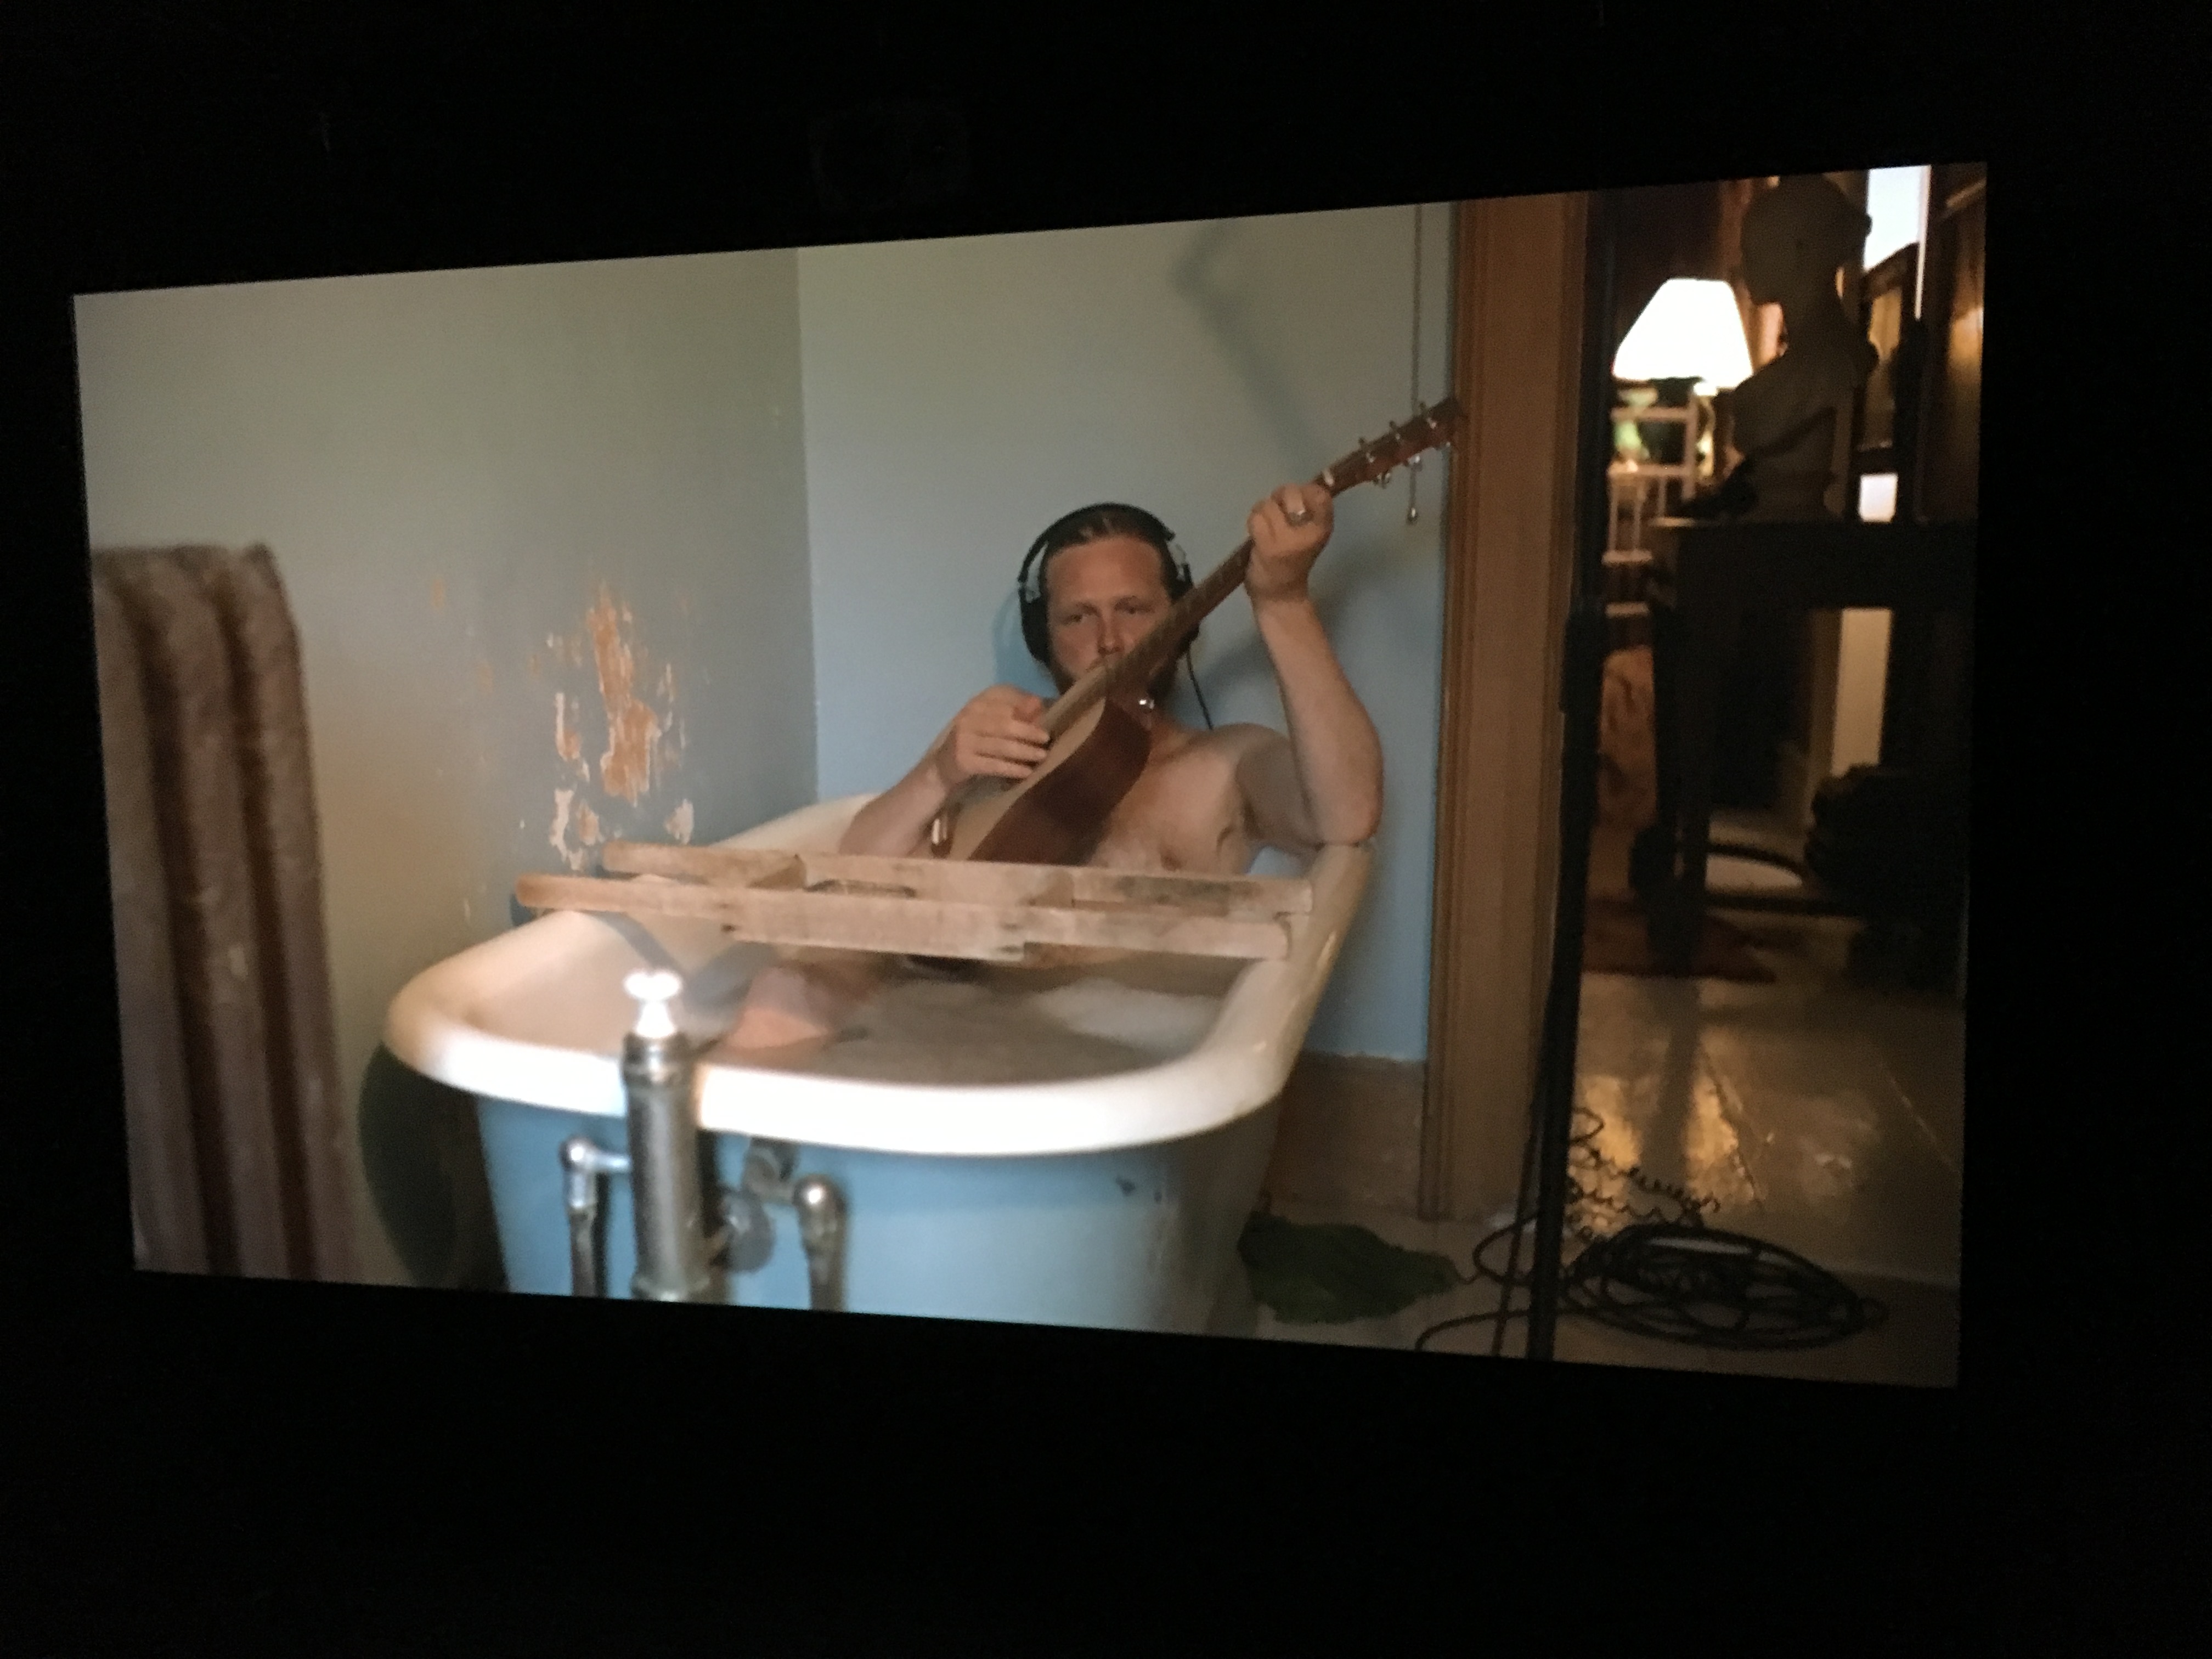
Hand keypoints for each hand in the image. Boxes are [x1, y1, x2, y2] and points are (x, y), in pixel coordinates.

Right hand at [931, 685, 1049, 787]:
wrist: (943, 766)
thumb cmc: (975, 740)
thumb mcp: (990, 721)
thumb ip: (1014, 712)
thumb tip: (1038, 703)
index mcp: (976, 703)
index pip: (1002, 695)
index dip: (1023, 702)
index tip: (1042, 711)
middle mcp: (968, 717)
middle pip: (1005, 722)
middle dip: (1029, 730)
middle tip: (1046, 738)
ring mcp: (964, 739)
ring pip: (1001, 745)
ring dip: (1025, 751)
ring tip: (1042, 756)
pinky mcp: (964, 760)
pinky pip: (994, 765)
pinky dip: (1012, 768)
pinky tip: (1027, 772)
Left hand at [1246, 482, 1331, 604]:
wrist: (1280, 595)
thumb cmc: (1293, 560)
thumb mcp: (1308, 532)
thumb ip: (1307, 506)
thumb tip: (1314, 478)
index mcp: (1323, 527)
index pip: (1320, 494)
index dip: (1305, 490)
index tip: (1296, 503)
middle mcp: (1309, 532)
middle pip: (1290, 492)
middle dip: (1279, 499)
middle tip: (1278, 516)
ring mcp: (1287, 540)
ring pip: (1268, 504)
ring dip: (1263, 512)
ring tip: (1267, 529)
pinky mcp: (1268, 547)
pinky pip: (1256, 518)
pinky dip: (1253, 523)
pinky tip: (1257, 537)